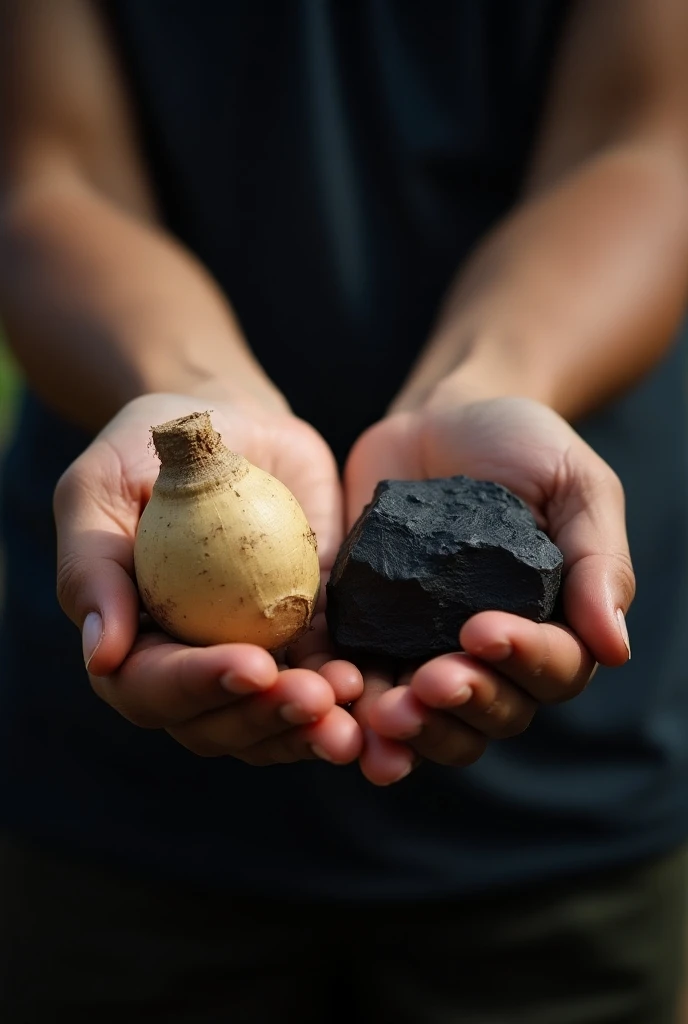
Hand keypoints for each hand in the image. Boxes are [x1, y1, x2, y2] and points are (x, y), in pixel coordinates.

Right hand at [54, 392, 362, 764]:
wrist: (229, 424)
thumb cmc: (148, 449)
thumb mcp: (100, 487)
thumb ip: (91, 566)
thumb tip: (102, 655)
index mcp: (131, 642)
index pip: (150, 688)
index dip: (198, 687)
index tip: (251, 664)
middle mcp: (190, 666)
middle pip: (218, 724)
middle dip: (265, 719)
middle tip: (315, 698)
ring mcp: (254, 656)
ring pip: (275, 720)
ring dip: (311, 726)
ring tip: (351, 706)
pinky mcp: (309, 636)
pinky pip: (328, 678)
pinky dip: (351, 694)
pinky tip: (375, 689)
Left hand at [343, 395, 634, 783]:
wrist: (440, 418)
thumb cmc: (521, 446)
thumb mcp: (576, 486)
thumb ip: (598, 561)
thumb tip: (615, 647)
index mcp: (550, 627)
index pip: (551, 671)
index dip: (523, 662)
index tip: (484, 631)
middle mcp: (490, 656)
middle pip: (488, 714)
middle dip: (459, 706)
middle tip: (429, 684)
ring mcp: (424, 651)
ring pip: (425, 718)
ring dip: (405, 728)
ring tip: (379, 715)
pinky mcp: (367, 634)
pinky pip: (356, 683)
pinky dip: (344, 701)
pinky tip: (329, 696)